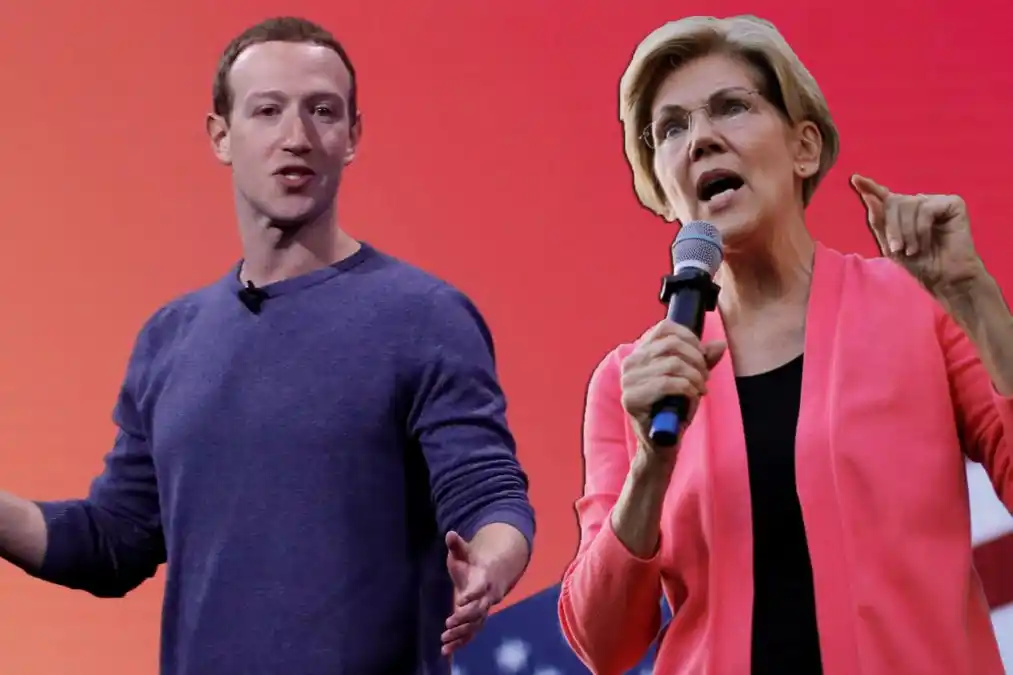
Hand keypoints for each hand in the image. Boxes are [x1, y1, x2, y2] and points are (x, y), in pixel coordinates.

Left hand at [441, 530, 500, 655]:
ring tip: (444, 641)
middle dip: (465, 618)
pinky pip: (471, 633)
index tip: (460, 601)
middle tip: (449, 623)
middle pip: (478, 610)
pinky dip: (460, 643)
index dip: (472, 594)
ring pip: (475, 625)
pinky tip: (446, 652)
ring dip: (461, 634)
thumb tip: (450, 534)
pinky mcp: (477, 619)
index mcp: (484, 579)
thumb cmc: (474, 562)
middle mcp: (486, 597)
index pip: (480, 588)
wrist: (492, 573)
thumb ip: (457, 545)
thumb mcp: (465, 552)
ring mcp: (483, 610)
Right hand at [620, 320, 725, 458]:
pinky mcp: (632, 398)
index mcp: (640, 354)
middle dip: (697, 359)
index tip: (701, 356)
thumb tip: (719, 344)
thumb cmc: (674, 410)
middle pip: (672, 344)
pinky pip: (667, 383)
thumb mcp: (691, 380)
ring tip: (700, 388)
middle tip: (704, 377)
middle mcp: (630, 364)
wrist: (663, 444)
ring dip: (695, 376)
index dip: (689, 337)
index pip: (664, 328)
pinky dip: (687, 388)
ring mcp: (628, 381)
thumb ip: (702, 361)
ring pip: (672, 363)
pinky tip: (693, 396)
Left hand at [851, 174, 984, 294]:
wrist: (944, 278)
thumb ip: (879, 222)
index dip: (870, 187)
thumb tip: (868, 196)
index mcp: (903, 212)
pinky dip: (921, 228)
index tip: (855, 179)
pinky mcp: (953, 203)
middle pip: (894, 201)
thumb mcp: (890, 246)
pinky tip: (925, 243)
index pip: (884, 196)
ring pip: (909, 204)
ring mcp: (936, 201)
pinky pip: (926, 208)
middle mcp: (918, 203)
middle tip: (896, 248)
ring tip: (913, 250)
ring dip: (907, 232)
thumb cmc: (919, 264)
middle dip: (892, 227)